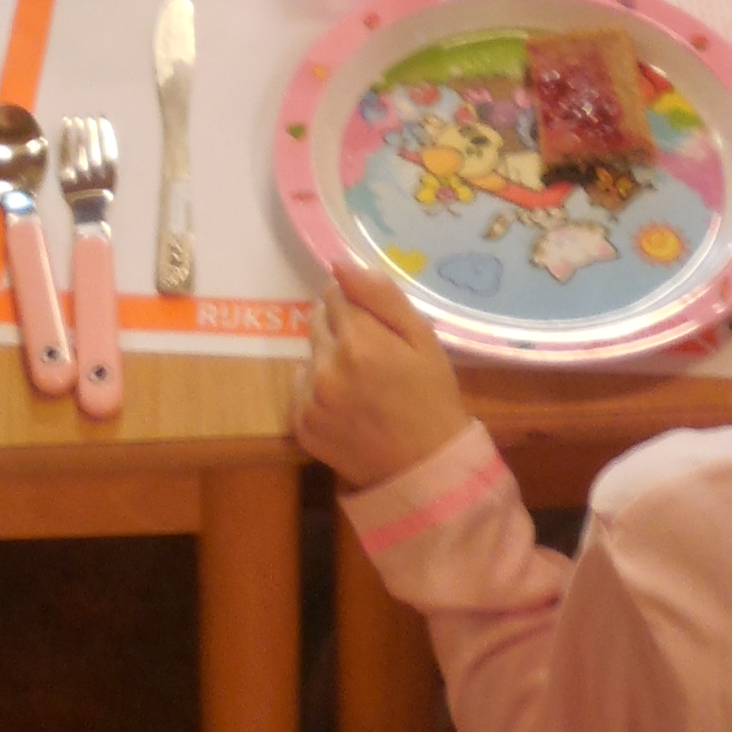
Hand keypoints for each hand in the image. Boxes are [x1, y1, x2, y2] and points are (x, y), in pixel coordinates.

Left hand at [291, 256, 471, 492]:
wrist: (425, 468)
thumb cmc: (430, 396)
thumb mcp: (421, 337)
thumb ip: (380, 294)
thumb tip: (338, 262)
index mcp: (359, 341)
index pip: (336, 294)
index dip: (357, 306)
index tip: (376, 327)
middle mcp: (326, 367)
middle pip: (318, 320)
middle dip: (341, 329)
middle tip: (371, 356)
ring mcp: (310, 399)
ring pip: (310, 353)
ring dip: (328, 358)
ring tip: (360, 383)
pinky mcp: (300, 424)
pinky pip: (300, 386)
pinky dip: (317, 389)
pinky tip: (346, 404)